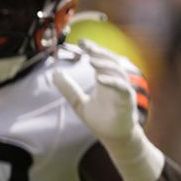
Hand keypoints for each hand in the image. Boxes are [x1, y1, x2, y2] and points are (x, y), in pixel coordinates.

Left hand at [53, 39, 164, 180]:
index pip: (101, 60)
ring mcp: (123, 91)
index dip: (93, 49)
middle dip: (99, 52)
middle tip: (86, 46)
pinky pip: (123, 89)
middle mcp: (116, 82)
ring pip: (118, 72)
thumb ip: (68, 88)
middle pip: (111, 62)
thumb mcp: (78, 102)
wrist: (113, 138)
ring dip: (105, 64)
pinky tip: (100, 79)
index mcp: (105, 80)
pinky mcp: (127, 102)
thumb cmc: (101, 120)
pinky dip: (113, 82)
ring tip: (91, 59)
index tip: (81, 42)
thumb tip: (54, 73)